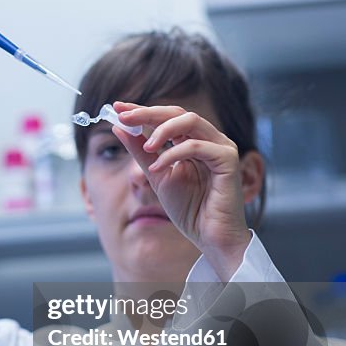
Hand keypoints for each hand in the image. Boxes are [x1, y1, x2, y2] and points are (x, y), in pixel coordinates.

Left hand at [113, 101, 251, 279]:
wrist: (210, 237)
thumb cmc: (190, 209)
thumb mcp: (156, 175)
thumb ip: (140, 151)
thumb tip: (119, 127)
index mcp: (193, 141)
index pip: (167, 116)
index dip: (142, 110)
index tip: (117, 108)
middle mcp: (209, 139)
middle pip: (178, 112)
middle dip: (148, 112)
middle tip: (124, 117)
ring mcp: (221, 147)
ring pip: (190, 121)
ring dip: (162, 130)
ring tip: (146, 147)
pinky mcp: (228, 160)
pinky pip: (197, 146)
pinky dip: (173, 154)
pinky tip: (158, 166)